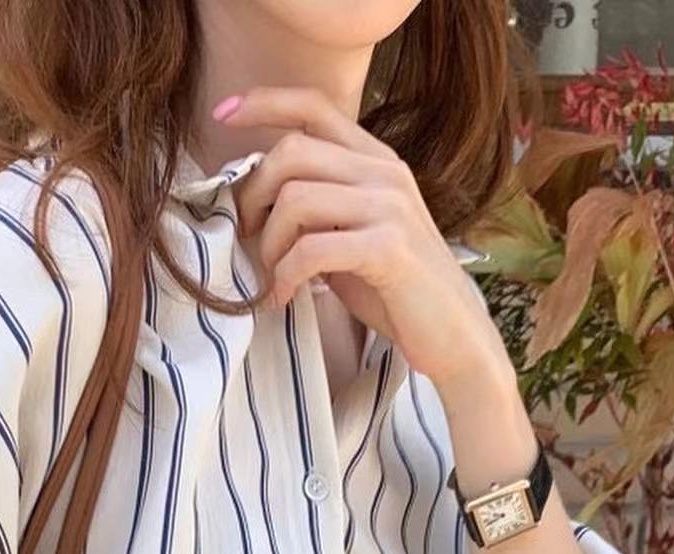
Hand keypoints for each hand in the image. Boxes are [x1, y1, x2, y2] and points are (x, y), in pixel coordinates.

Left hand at [218, 85, 512, 398]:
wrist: (450, 331)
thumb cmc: (393, 287)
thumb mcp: (352, 233)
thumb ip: (317, 208)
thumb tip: (255, 199)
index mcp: (374, 160)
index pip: (315, 106)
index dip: (265, 102)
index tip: (224, 113)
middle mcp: (383, 173)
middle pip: (292, 152)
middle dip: (253, 195)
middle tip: (247, 235)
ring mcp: (389, 207)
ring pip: (295, 199)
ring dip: (268, 243)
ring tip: (273, 274)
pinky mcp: (387, 248)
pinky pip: (311, 250)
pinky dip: (284, 276)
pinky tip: (283, 296)